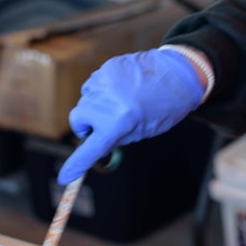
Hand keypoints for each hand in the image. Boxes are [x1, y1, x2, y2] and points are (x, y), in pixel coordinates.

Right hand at [57, 49, 204, 183]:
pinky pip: (94, 84)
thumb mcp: (143, 131)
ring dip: (95, 106)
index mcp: (119, 122)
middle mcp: (106, 102)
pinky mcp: (106, 68)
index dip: (76, 165)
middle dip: (87, 126)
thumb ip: (116, 137)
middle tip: (105, 125)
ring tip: (122, 101)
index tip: (66, 177)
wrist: (179, 73)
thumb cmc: (166, 105)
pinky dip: (103, 91)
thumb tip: (95, 141)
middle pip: (78, 120)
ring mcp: (104, 82)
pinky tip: (122, 88)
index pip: (90, 149)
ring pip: (85, 100)